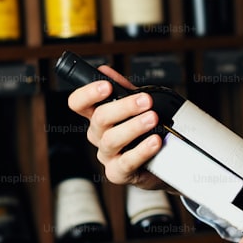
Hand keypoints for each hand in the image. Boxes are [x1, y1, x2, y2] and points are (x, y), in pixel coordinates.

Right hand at [66, 65, 165, 188]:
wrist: (163, 162)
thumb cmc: (144, 132)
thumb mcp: (135, 108)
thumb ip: (123, 89)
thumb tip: (106, 70)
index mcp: (98, 117)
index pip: (78, 103)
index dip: (88, 93)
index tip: (106, 86)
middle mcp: (98, 135)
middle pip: (99, 118)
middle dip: (124, 107)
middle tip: (145, 100)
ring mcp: (107, 155)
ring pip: (111, 139)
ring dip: (134, 126)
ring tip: (152, 119)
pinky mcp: (118, 173)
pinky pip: (126, 162)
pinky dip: (142, 150)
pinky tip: (155, 141)